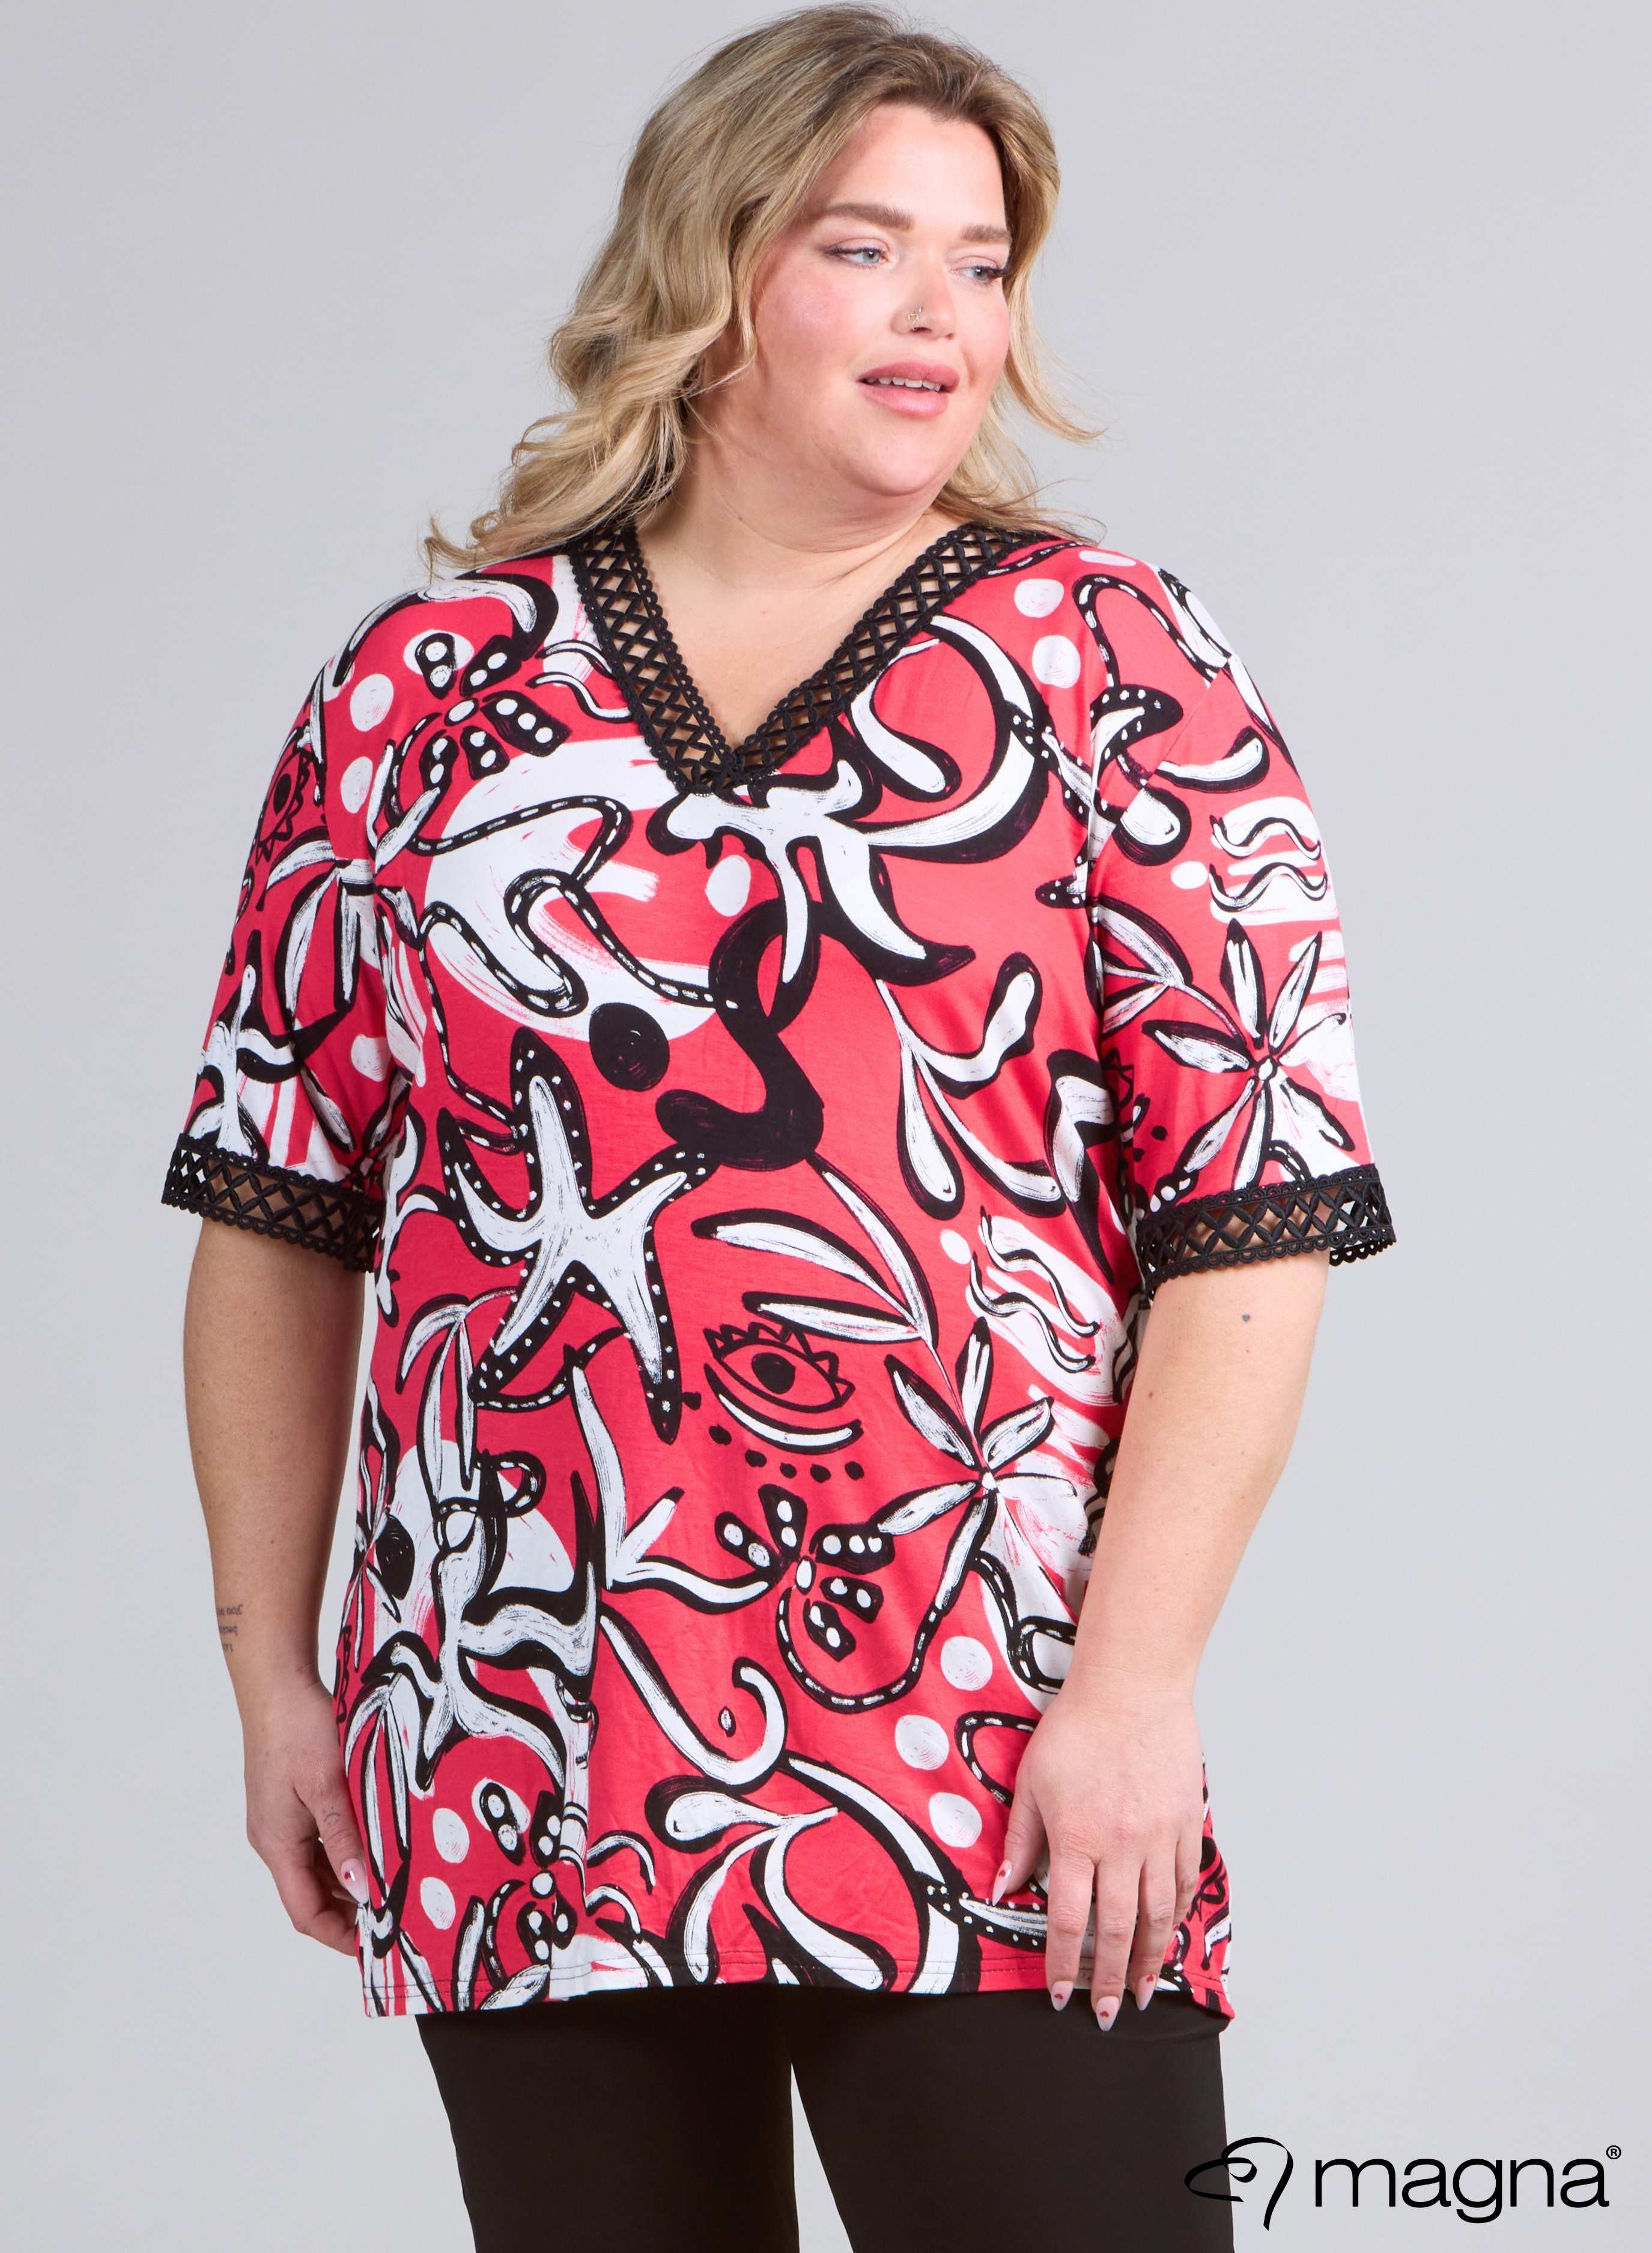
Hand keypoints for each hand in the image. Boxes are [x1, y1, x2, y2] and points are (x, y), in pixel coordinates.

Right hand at [240, 1671, 369, 1957]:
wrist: (277, 1683)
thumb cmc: (299, 1729)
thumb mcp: (327, 1786)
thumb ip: (344, 1839)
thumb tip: (362, 1891)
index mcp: (277, 1843)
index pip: (306, 1912)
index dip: (340, 1936)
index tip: (377, 1947)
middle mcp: (274, 1838)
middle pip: (311, 1894)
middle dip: (350, 1914)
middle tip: (396, 1921)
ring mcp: (281, 1819)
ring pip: (317, 1868)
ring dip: (349, 1883)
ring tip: (393, 1890)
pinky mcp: (290, 1800)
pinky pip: (318, 1842)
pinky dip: (345, 1854)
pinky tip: (375, 1847)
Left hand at [993, 1664, 1205, 2026]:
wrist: (1132, 1688)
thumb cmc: (1076, 1729)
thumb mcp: (1032, 1782)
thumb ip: (1020, 1841)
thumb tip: (1001, 1890)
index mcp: (1077, 1838)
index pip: (1069, 1920)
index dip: (1062, 1963)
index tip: (1059, 1994)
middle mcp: (1123, 1846)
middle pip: (1117, 1930)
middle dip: (1108, 1978)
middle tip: (1105, 2013)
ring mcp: (1160, 1837)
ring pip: (1159, 1915)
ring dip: (1149, 1959)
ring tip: (1139, 1990)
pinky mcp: (1186, 1823)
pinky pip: (1185, 1881)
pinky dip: (1178, 1914)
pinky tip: (1169, 1933)